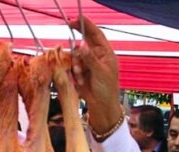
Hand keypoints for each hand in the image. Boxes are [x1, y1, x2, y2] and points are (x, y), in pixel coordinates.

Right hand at [67, 17, 123, 134]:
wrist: (101, 104)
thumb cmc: (107, 88)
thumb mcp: (101, 73)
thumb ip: (90, 59)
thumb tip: (82, 46)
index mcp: (105, 52)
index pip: (95, 34)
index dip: (85, 25)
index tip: (75, 19)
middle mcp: (95, 55)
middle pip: (83, 43)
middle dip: (78, 47)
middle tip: (74, 47)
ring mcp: (87, 63)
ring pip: (75, 56)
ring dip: (76, 65)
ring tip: (80, 76)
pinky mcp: (79, 71)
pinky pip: (71, 66)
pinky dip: (74, 73)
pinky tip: (79, 81)